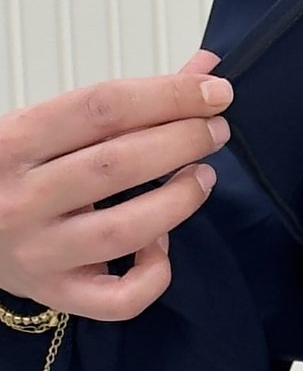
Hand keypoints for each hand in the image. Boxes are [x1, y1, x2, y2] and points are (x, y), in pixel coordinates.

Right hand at [0, 49, 233, 320]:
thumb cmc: (7, 172)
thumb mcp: (44, 127)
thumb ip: (120, 103)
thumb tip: (202, 71)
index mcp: (12, 141)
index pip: (103, 107)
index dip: (169, 96)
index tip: (213, 91)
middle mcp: (21, 198)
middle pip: (118, 164)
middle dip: (183, 141)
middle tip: (214, 130)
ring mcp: (37, 252)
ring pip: (125, 230)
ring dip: (179, 199)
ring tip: (201, 176)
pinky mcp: (54, 292)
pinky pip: (118, 299)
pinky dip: (153, 274)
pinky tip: (161, 244)